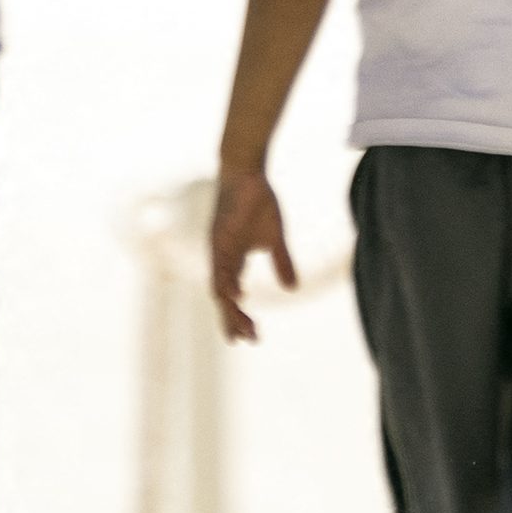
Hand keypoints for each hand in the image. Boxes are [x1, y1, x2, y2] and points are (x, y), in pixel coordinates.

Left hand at [206, 165, 296, 341]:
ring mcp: (219, 249)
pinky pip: (221, 264)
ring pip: (219, 286)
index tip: (251, 338)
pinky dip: (228, 281)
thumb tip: (292, 288)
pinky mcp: (220, 236)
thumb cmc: (258, 203)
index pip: (232, 297)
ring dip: (231, 308)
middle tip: (247, 339)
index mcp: (232, 261)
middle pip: (223, 298)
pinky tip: (236, 296)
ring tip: (242, 328)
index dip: (238, 318)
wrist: (246, 173)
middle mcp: (221, 259)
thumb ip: (281, 263)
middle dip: (234, 321)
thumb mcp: (275, 238)